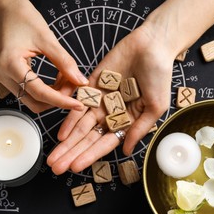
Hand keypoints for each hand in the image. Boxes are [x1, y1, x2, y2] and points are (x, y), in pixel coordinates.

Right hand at [0, 0, 87, 112]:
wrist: (7, 8)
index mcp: (10, 65)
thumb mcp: (48, 38)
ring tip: (68, 78)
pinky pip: (29, 90)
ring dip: (53, 94)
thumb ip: (65, 62)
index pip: (39, 92)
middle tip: (75, 86)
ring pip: (33, 99)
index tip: (79, 104)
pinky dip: (47, 89)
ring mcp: (4, 77)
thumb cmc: (24, 18)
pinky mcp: (9, 76)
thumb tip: (80, 81)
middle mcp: (3, 75)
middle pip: (35, 102)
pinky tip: (58, 77)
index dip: (61, 100)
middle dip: (58, 99)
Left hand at [47, 23, 177, 174]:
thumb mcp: (155, 107)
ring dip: (67, 141)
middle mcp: (111, 113)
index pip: (105, 143)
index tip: (75, 167)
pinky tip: (61, 133)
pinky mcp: (91, 84)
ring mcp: (100, 99)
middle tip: (56, 167)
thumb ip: (139, 129)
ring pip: (80, 125)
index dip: (90, 155)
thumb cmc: (160, 76)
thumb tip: (126, 151)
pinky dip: (69, 117)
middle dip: (72, 153)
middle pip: (88, 137)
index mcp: (127, 121)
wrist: (152, 46)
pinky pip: (78, 103)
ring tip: (54, 156)